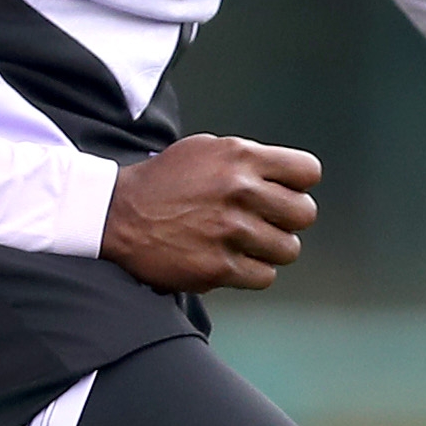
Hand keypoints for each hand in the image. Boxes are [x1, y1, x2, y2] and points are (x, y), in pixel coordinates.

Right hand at [102, 132, 322, 291]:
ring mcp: (229, 230)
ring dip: (271, 249)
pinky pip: (264, 276)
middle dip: (288, 220)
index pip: (307, 171)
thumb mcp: (206, 149)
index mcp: (240, 156)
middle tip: (266, 222)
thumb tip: (289, 178)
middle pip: (304, 214)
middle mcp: (239, 190)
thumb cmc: (165, 181)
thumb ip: (248, 160)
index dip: (298, 185)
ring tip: (247, 243)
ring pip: (288, 249)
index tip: (283, 192)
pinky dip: (252, 271)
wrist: (118, 214)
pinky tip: (233, 260)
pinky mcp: (217, 266)